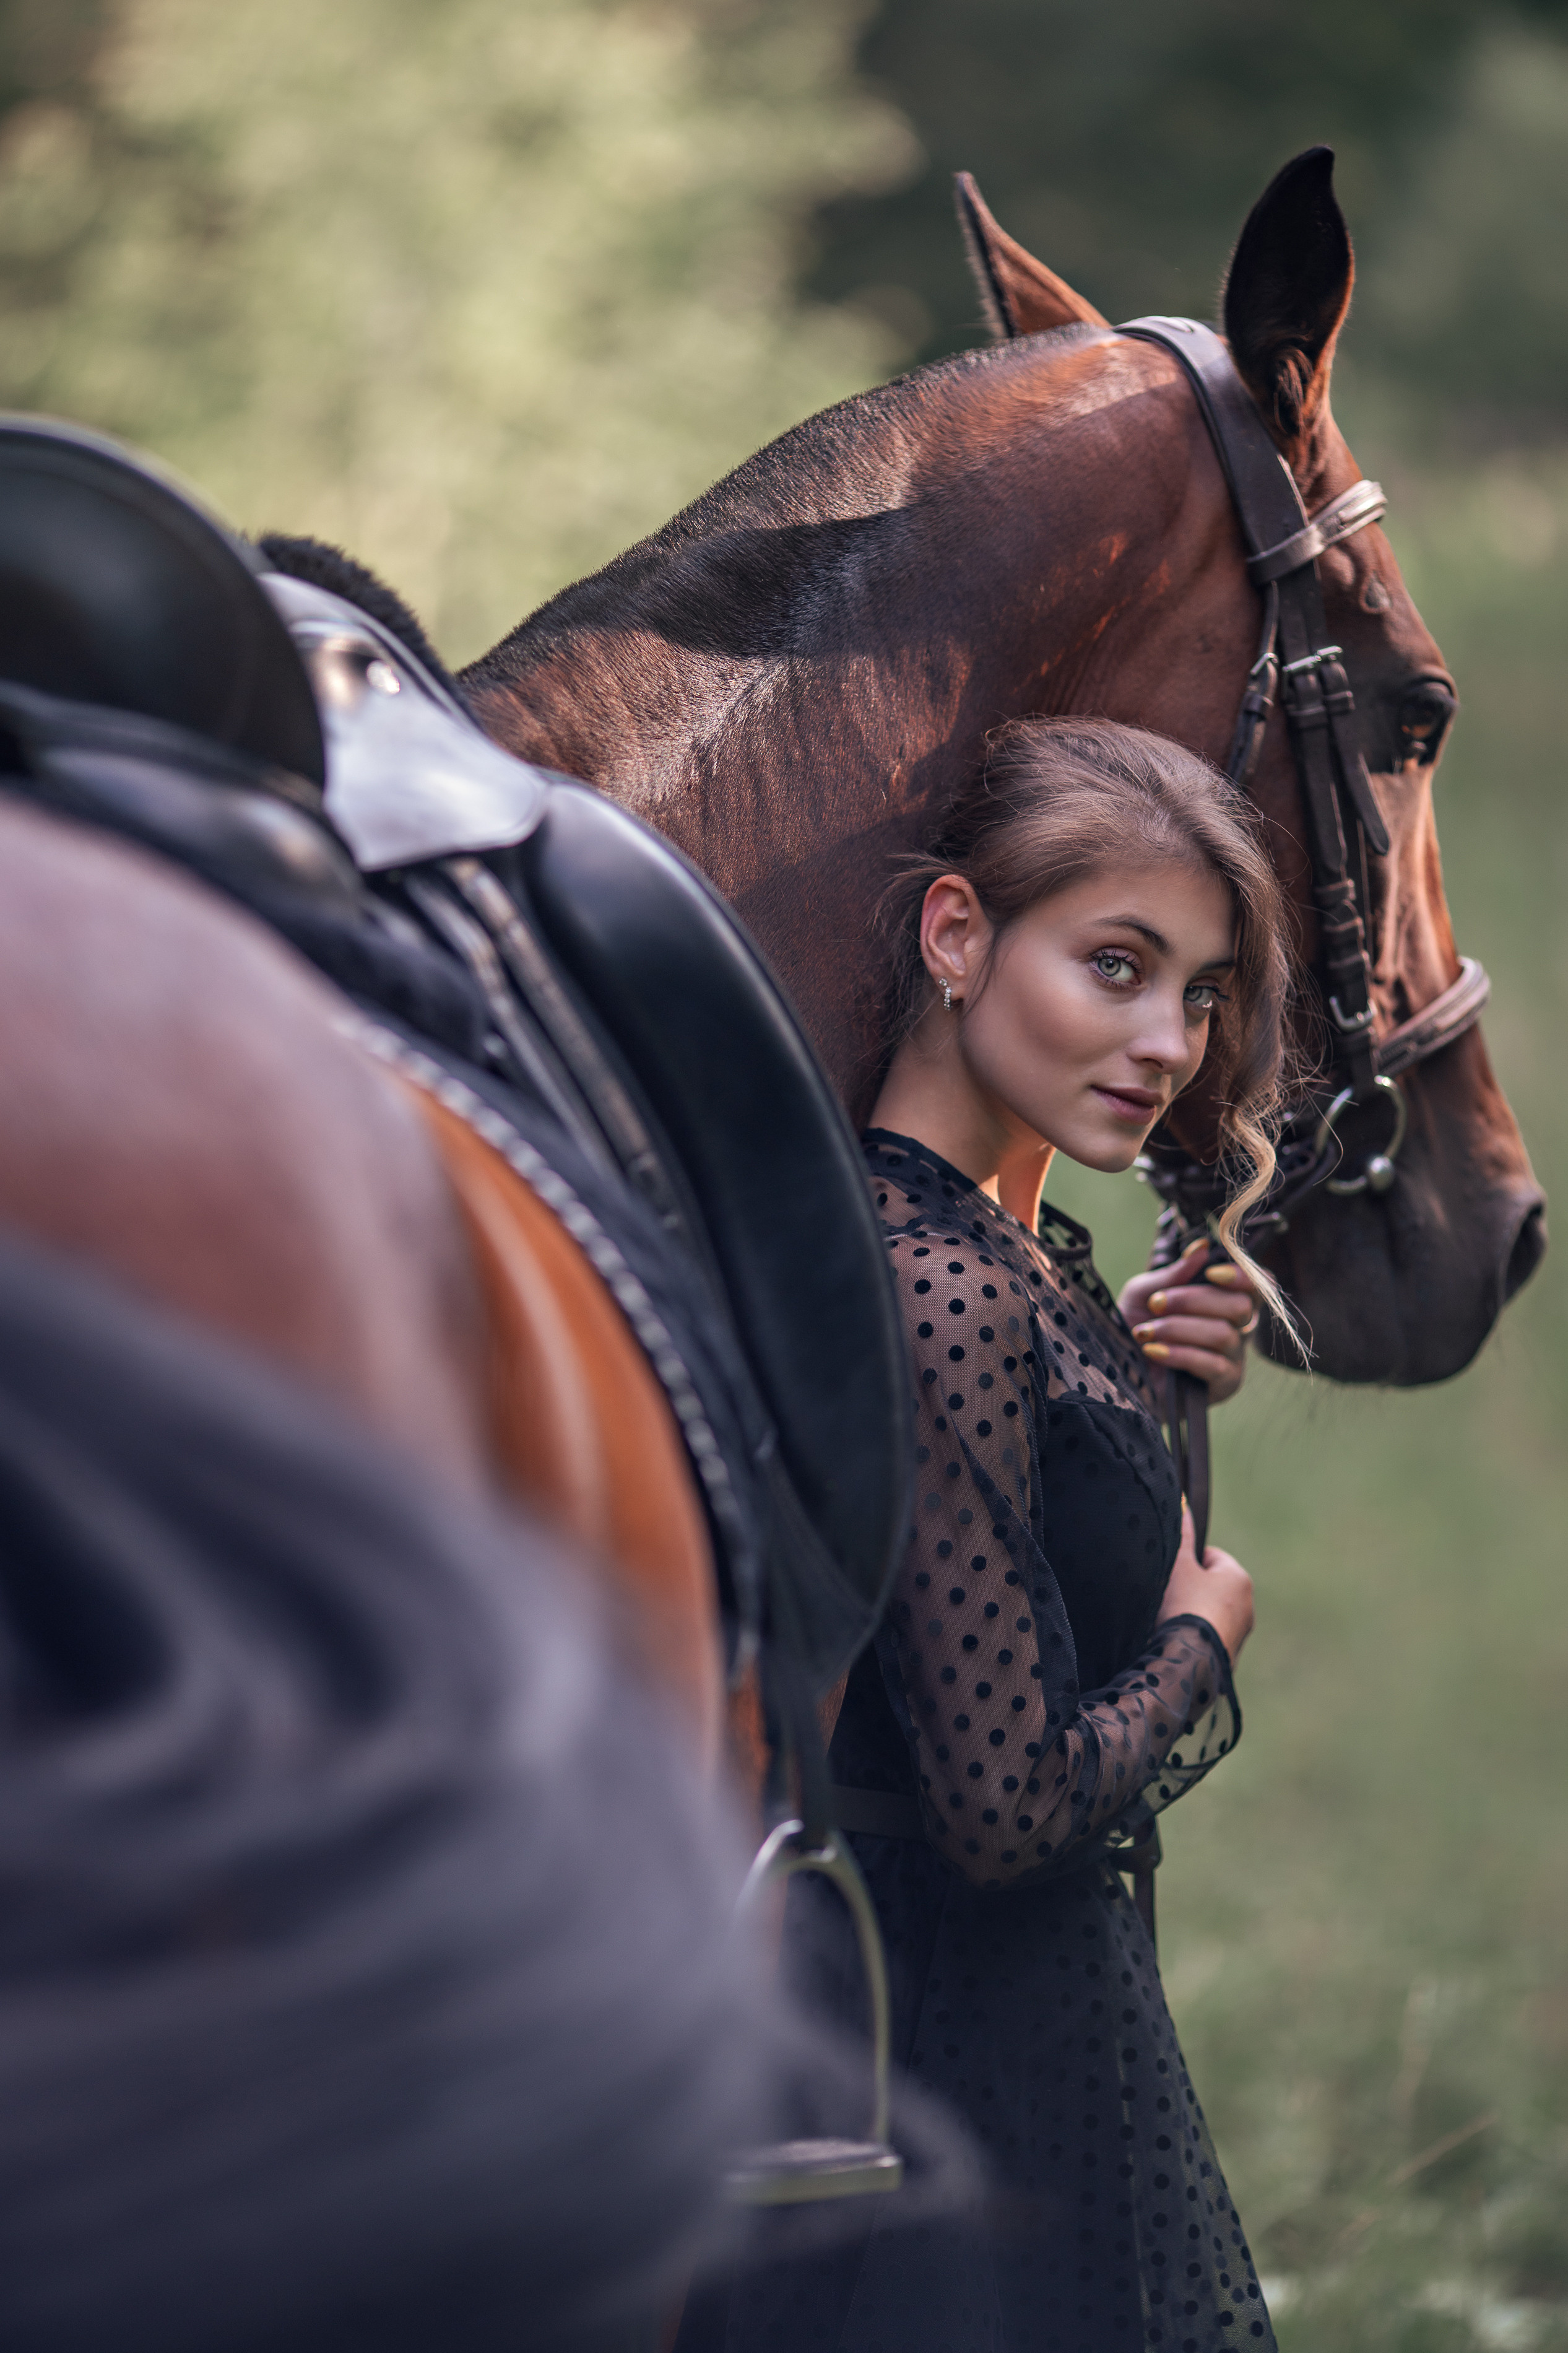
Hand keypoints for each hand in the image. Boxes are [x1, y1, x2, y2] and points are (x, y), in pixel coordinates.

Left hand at [1119, 1239, 1259, 1404]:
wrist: (1119, 1369)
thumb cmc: (1135, 1326)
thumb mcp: (1145, 1292)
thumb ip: (1174, 1272)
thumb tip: (1201, 1247)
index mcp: (1224, 1300)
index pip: (1257, 1285)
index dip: (1243, 1276)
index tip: (1212, 1273)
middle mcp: (1237, 1328)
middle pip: (1240, 1306)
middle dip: (1192, 1300)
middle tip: (1155, 1304)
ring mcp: (1234, 1357)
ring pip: (1223, 1334)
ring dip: (1178, 1328)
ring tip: (1146, 1332)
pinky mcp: (1225, 1384)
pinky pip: (1212, 1365)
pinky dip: (1179, 1354)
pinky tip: (1153, 1351)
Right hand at [1156, 1502, 1253, 1664]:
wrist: (1189, 1659)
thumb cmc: (1184, 1605)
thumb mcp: (1178, 1565)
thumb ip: (1182, 1536)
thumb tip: (1184, 1505)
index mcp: (1239, 1578)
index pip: (1211, 1556)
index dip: (1188, 1562)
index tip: (1172, 1574)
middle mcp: (1248, 1605)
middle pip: (1212, 1586)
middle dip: (1192, 1589)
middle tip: (1169, 1597)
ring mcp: (1241, 1633)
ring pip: (1212, 1613)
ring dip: (1194, 1613)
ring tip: (1172, 1620)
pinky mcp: (1231, 1655)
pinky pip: (1210, 1636)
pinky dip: (1197, 1635)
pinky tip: (1180, 1639)